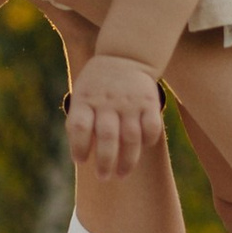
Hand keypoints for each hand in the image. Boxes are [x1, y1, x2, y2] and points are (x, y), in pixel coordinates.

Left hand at [64, 52, 164, 178]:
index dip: (78, 147)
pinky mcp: (149, 102)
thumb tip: (81, 157)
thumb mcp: (82, 95)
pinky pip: (152, 127)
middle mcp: (107, 101)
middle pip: (107, 137)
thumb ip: (80, 121)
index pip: (79, 126)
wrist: (125, 55)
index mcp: (86, 99)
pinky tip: (143, 147)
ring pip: (131, 137)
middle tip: (104, 177)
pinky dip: (148, 141)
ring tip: (121, 174)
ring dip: (127, 161)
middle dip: (105, 162)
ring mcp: (130, 102)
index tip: (81, 161)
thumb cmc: (98, 86)